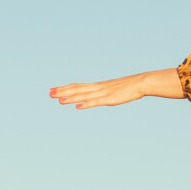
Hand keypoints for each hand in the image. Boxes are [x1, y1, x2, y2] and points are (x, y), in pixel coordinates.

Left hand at [50, 68, 183, 109]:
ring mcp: (103, 93)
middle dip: (62, 91)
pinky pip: (96, 102)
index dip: (64, 88)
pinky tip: (78, 106)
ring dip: (71, 97)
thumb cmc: (129, 87)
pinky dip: (86, 104)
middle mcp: (97, 88)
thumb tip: (97, 97)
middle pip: (77, 89)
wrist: (141, 82)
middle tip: (49, 93)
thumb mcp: (113, 91)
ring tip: (59, 100)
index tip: (53, 89)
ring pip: (84, 95)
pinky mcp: (110, 99)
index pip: (77, 86)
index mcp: (97, 86)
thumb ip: (104, 94)